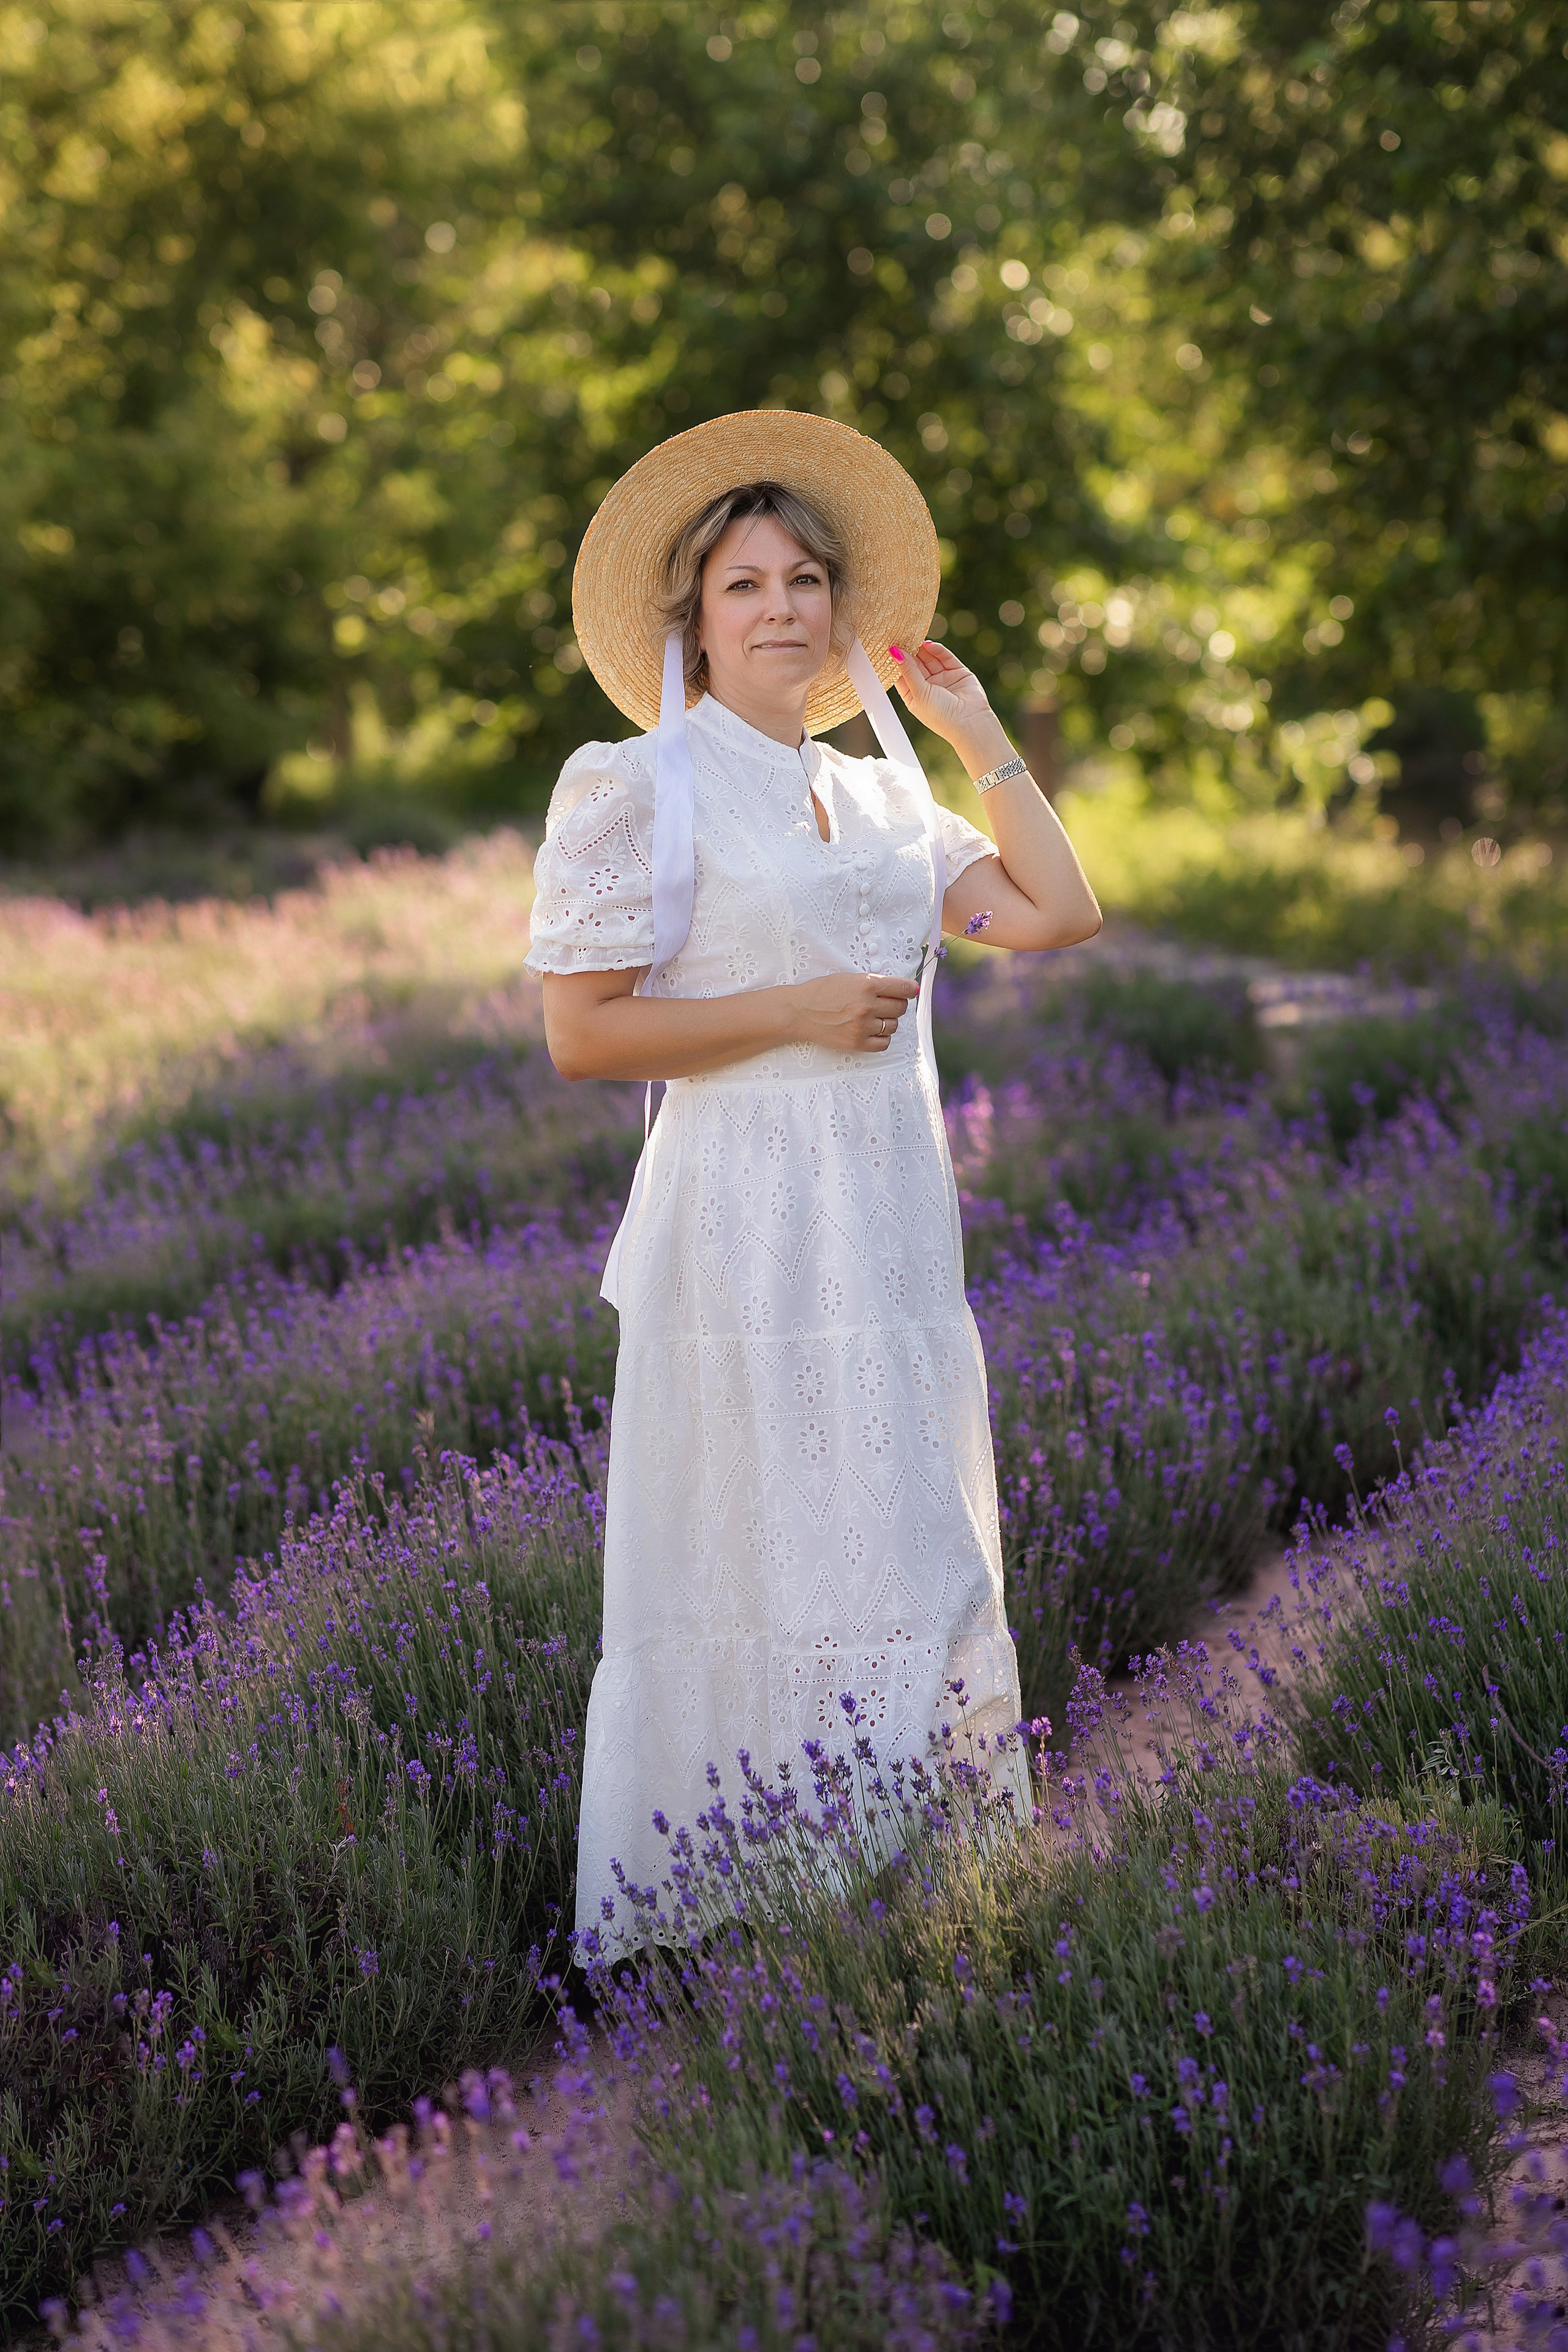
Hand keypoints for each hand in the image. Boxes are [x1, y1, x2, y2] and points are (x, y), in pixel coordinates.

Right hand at [785, 972, 918, 1052]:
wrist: (799, 1012)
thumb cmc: (822, 992)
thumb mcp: (849, 978)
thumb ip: (875, 983)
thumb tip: (904, 989)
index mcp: (866, 985)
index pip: (902, 988)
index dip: (909, 990)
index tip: (910, 991)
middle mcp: (866, 1006)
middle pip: (900, 1008)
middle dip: (896, 1005)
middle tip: (884, 1004)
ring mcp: (862, 1026)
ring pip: (893, 1026)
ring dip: (887, 1021)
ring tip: (872, 1017)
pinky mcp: (857, 1043)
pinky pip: (884, 1043)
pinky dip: (882, 1037)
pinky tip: (871, 1031)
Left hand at [889, 638, 1008, 765]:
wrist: (970, 722)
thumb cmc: (941, 716)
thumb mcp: (919, 693)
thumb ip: (908, 671)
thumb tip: (894, 652)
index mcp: (915, 697)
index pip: (902, 675)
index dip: (896, 662)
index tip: (889, 646)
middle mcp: (928, 687)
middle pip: (916, 664)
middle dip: (909, 651)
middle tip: (901, 636)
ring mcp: (943, 679)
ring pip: (930, 659)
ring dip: (922, 649)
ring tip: (914, 636)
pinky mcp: (957, 672)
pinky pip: (945, 658)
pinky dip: (937, 650)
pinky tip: (929, 644)